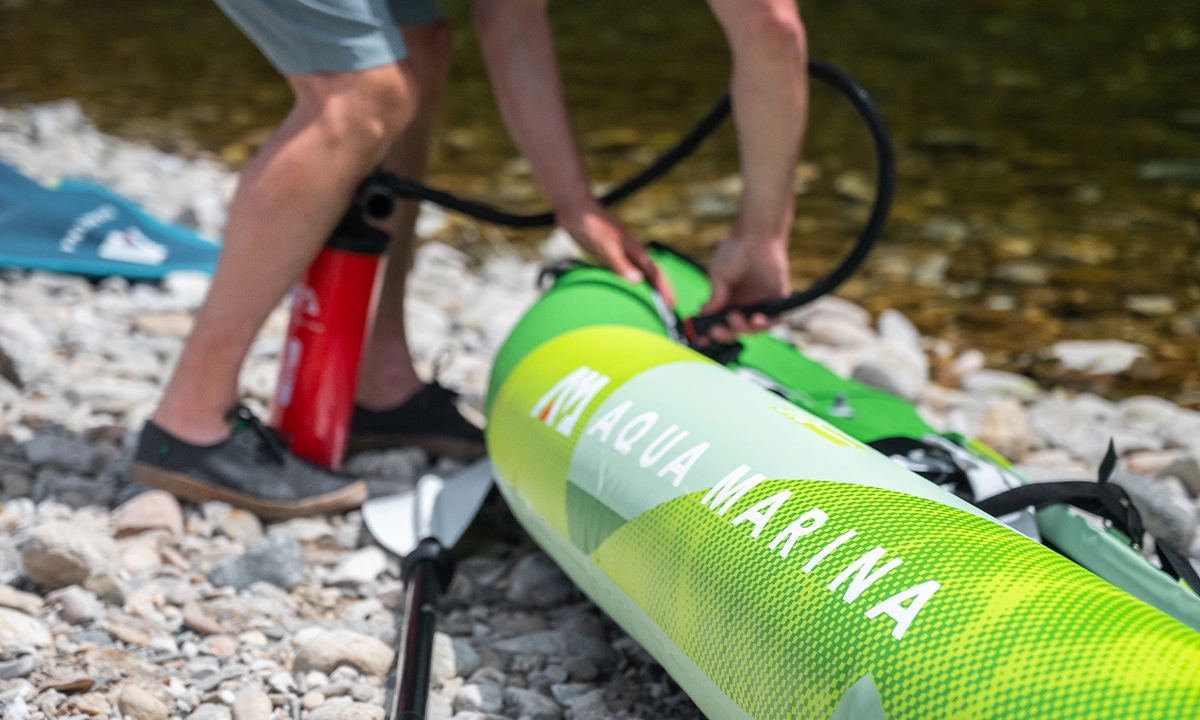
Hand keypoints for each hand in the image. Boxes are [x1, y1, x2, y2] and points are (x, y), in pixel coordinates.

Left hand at [560, 204, 675, 306]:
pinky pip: (624, 276)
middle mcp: (632, 254)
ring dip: (646, 291)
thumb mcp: (607, 246)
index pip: (656, 274)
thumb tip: (638, 280)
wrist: (576, 212)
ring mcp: (622, 256)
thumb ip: (620, 264)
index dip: (665, 290)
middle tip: (666, 313)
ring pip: (639, 277)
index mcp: (636, 251)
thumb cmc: (593, 226)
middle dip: (660, 294)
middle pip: (651, 277)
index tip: (672, 306)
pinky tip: (625, 295)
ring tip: (650, 308)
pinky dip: (629, 287)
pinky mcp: (610, 258)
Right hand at [699, 236, 790, 343]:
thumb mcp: (718, 276)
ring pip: (753, 329)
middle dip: (725, 334)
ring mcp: (761, 304)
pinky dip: (765, 323)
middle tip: (718, 329)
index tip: (702, 338)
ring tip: (734, 317)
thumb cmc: (735, 251)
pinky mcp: (778, 299)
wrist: (756, 235)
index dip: (711, 333)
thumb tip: (705, 315)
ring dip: (743, 328)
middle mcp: (745, 306)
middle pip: (736, 331)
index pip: (720, 324)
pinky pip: (774, 320)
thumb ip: (715, 298)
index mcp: (729, 302)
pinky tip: (756, 318)